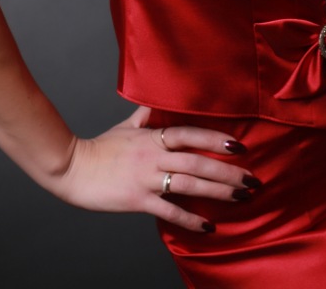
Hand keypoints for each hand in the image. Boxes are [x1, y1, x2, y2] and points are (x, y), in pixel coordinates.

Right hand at [56, 105, 259, 231]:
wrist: (73, 168)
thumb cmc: (100, 147)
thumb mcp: (126, 126)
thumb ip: (146, 115)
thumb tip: (157, 99)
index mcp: (152, 136)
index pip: (190, 133)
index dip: (214, 139)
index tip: (238, 145)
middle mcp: (154, 155)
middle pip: (197, 162)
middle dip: (228, 171)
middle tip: (253, 179)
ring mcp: (147, 178)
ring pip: (189, 184)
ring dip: (218, 192)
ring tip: (241, 197)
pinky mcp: (138, 200)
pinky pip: (169, 210)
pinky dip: (190, 219)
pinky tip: (209, 226)